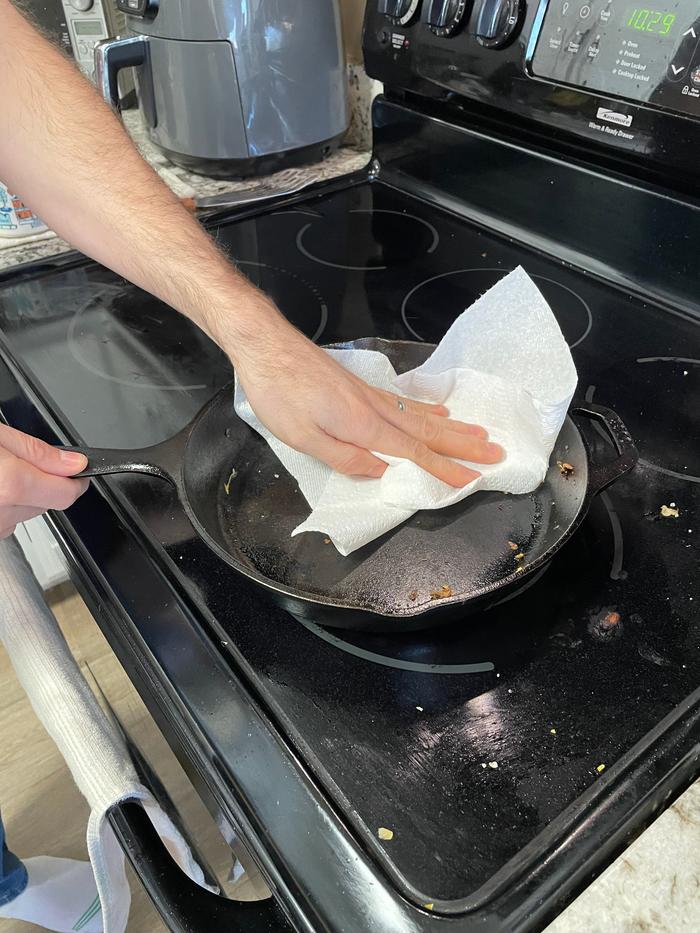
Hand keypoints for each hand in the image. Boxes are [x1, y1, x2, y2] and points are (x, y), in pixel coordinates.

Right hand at [0, 424, 88, 538]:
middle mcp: (1, 513)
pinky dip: (4, 505)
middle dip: (43, 483)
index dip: (76, 482)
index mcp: (9, 485)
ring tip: (2, 471)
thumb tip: (74, 463)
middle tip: (20, 462)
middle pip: (45, 503)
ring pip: (25, 513)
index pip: (65, 495)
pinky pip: (6, 519)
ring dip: (22, 495)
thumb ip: (36, 452)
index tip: (79, 472)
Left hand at [231, 317, 503, 486]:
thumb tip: (380, 471)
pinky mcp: (360, 385)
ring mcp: (370, 393)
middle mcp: (374, 407)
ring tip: (478, 433)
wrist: (266, 344)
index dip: (443, 468)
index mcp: (363, 425)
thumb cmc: (279, 393)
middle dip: (462, 445)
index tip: (473, 479)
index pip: (413, 452)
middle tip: (495, 451)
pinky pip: (405, 401)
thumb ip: (344, 457)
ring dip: (452, 427)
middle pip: (427, 430)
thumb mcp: (302, 437)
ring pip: (420, 414)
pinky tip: (438, 409)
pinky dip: (428, 408)